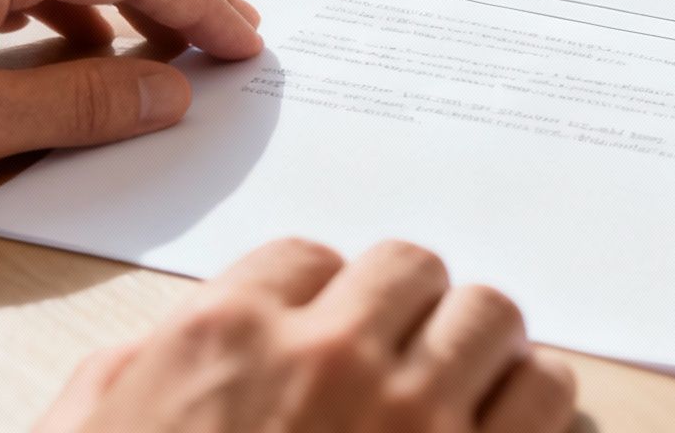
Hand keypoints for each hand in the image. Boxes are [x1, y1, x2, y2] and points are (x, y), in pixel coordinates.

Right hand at [35, 238, 577, 432]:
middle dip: (407, 308)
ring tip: (461, 383)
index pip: (308, 258)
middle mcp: (328, 361)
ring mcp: (412, 421)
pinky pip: (544, 393)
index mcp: (227, 341)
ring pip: (489, 316)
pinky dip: (531, 400)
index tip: (324, 330)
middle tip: (399, 351)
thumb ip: (130, 380)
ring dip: (476, 345)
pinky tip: (502, 427)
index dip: (320, 298)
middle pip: (410, 268)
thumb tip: (161, 355)